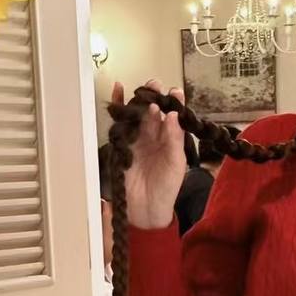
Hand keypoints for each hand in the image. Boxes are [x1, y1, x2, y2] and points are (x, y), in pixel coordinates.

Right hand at [121, 78, 186, 229]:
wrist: (146, 209)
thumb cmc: (166, 188)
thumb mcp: (176, 163)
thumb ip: (175, 139)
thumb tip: (174, 115)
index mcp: (170, 139)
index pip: (173, 115)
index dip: (174, 103)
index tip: (175, 93)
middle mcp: (154, 135)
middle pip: (154, 109)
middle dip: (155, 95)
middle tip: (155, 86)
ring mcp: (137, 137)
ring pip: (137, 112)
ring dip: (139, 98)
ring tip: (143, 88)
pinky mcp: (122, 142)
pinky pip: (120, 122)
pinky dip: (118, 105)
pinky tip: (118, 90)